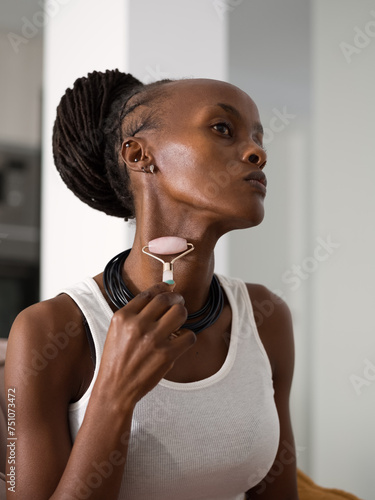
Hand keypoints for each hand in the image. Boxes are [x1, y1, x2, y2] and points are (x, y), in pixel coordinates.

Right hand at [95, 282, 195, 406]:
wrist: (115, 388)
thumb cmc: (116, 361)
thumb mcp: (117, 331)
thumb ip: (134, 314)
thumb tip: (159, 297)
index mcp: (123, 317)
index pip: (149, 293)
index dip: (163, 288)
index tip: (169, 288)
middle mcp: (138, 325)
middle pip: (166, 299)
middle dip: (176, 298)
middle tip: (179, 302)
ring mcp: (153, 339)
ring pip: (180, 313)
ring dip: (183, 314)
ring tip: (179, 321)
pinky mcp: (167, 354)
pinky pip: (189, 336)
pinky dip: (188, 336)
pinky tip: (181, 340)